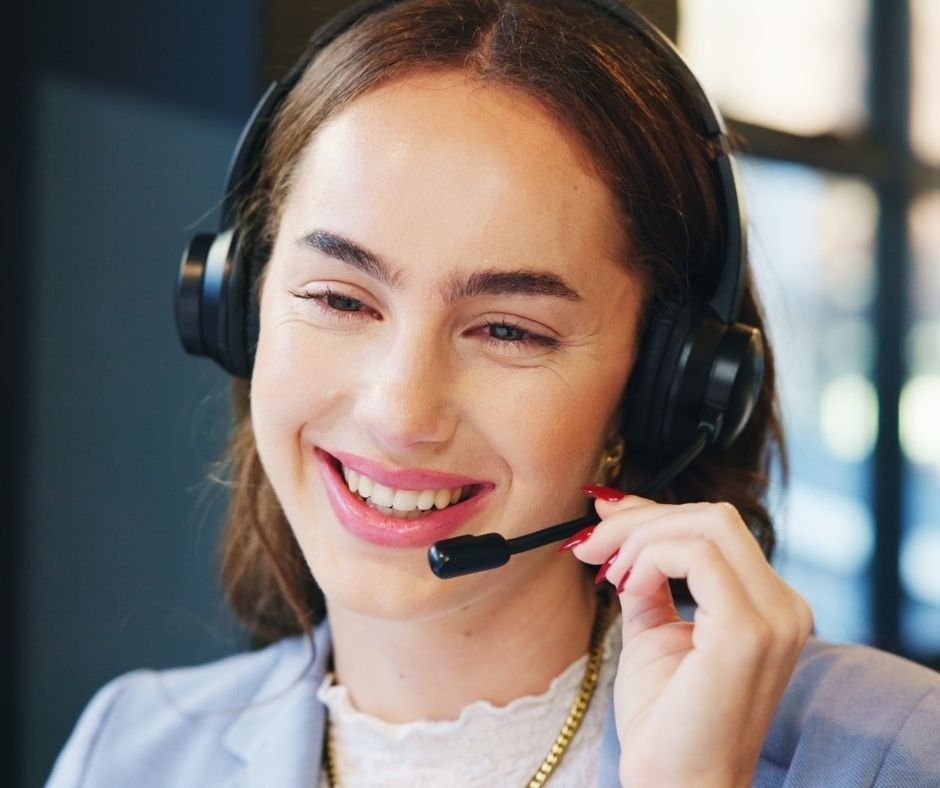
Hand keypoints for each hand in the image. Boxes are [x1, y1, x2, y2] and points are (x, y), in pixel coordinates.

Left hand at [566, 491, 812, 786]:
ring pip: (707, 526)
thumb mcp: (652, 629)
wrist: (675, 784)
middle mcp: (783, 606)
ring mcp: (773, 618)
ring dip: (640, 537)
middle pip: (714, 517)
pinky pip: (696, 557)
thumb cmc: (664, 719)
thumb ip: (645, 574)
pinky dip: (650, 559)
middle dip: (640, 520)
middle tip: (590, 546)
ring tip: (607, 572)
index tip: (601, 519)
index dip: (653, 513)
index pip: (716, 529)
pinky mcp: (748, 631)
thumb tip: (615, 517)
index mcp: (767, 604)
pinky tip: (627, 588)